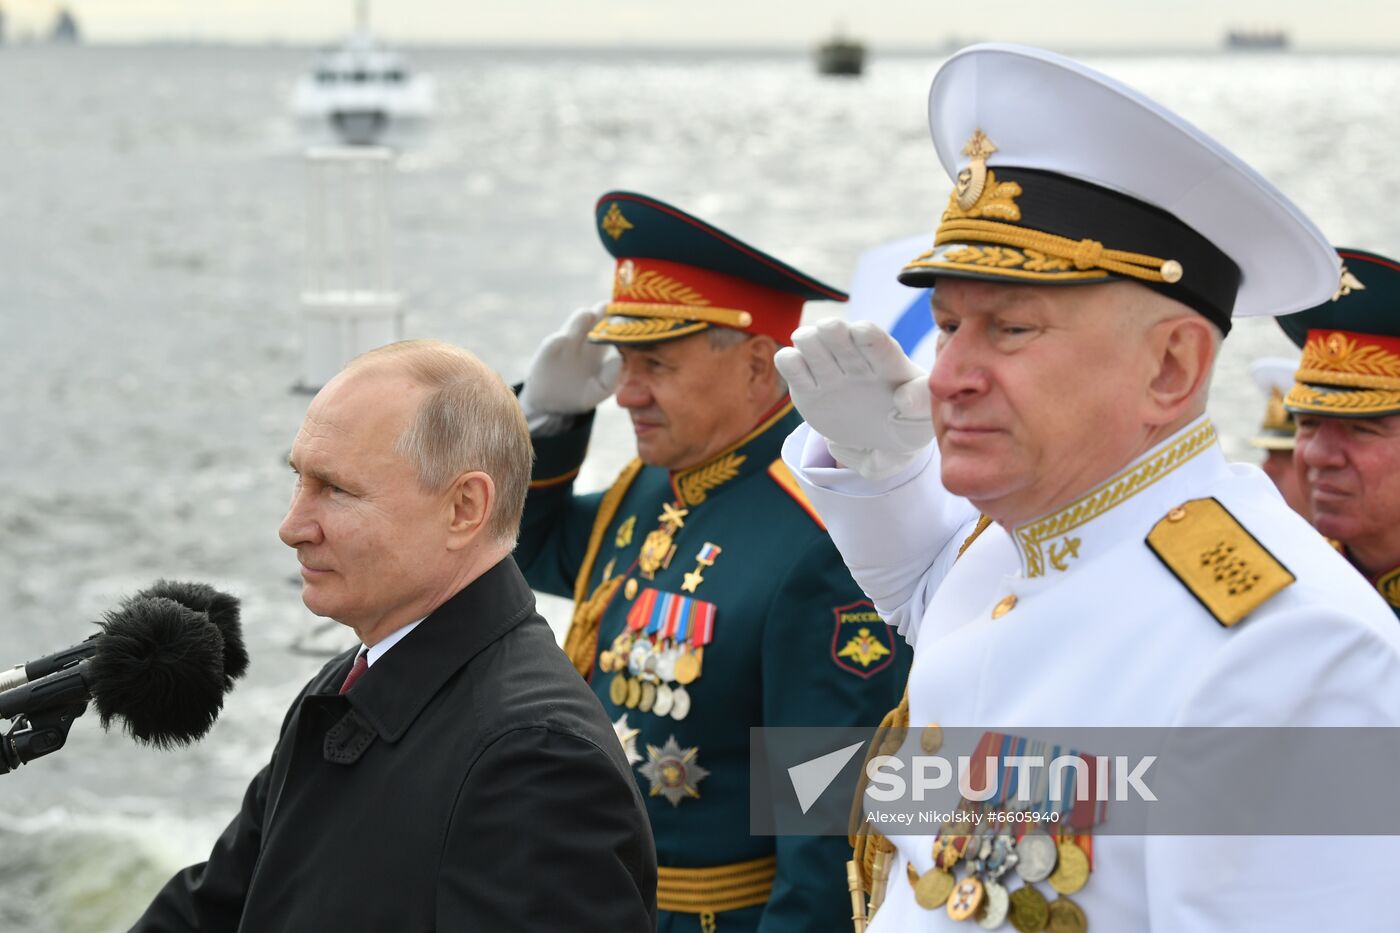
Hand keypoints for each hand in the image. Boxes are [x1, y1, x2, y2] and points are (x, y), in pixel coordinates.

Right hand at [519, 304, 621, 417]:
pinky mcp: (548, 351)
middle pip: (596, 319)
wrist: (553, 405)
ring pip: (575, 325)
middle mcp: (585, 339)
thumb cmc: (581, 394)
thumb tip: (618, 359)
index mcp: (602, 347)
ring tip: (588, 314)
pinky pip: (552, 343)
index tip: (630, 316)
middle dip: (603, 311)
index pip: (613, 328)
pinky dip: (557, 341)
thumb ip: (611, 377)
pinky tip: (563, 339)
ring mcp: (567, 342)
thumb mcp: (600, 390)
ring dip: (581, 319)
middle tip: (609, 306)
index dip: (621, 321)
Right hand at [775, 320, 932, 479]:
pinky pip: (790, 364)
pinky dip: (788, 361)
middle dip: (832, 331)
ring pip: (808, 340)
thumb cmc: (909, 420)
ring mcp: (828, 372)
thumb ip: (922, 402)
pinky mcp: (806, 389)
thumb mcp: (926, 414)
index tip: (862, 332)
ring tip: (814, 356)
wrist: (885, 440)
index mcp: (886, 360)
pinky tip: (797, 371)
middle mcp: (854, 359)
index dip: (866, 334)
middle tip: (831, 339)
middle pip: (836, 332)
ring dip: (808, 341)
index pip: (875, 340)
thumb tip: (902, 400)